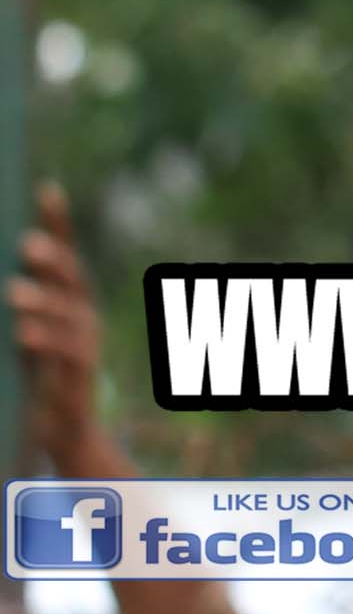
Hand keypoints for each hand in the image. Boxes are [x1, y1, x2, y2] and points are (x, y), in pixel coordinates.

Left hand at [15, 186, 108, 482]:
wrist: (59, 423)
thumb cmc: (34, 366)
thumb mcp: (25, 325)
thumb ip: (22, 295)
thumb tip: (1, 274)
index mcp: (67, 294)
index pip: (63, 251)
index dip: (58, 221)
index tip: (46, 190)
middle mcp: (81, 312)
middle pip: (70, 277)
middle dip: (51, 259)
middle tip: (26, 243)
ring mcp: (84, 341)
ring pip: (67, 314)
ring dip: (41, 300)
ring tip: (12, 291)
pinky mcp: (79, 373)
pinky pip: (66, 352)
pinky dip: (45, 340)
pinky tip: (22, 333)